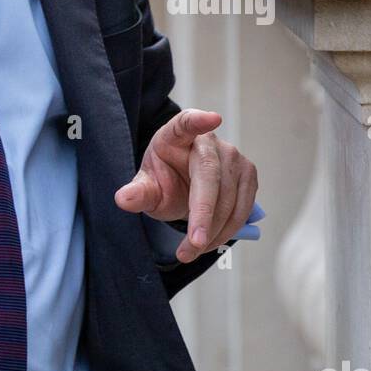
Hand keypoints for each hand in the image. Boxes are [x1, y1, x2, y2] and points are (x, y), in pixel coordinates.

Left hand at [113, 109, 258, 263]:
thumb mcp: (148, 187)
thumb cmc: (165, 181)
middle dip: (204, 212)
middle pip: (209, 174)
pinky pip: (243, 208)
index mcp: (176, 134)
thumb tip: (123, 199)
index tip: (213, 119)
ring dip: (213, 231)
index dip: (199, 120)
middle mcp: (208, 141)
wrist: (185, 187)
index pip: (187, 122)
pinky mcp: (248, 174)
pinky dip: (227, 231)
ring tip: (191, 251)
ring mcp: (233, 156)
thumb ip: (138, 193)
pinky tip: (209, 241)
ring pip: (229, 197)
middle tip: (195, 243)